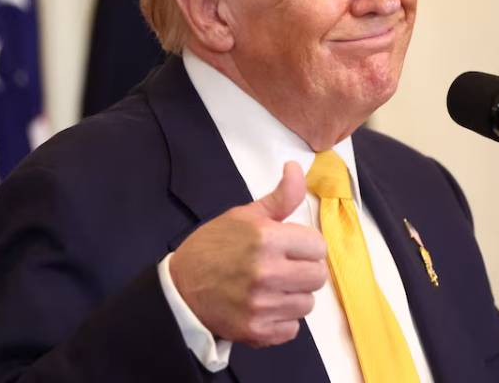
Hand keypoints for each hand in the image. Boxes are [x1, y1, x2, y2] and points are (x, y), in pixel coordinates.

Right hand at [169, 161, 328, 347]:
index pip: (318, 246)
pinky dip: (282, 320)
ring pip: (307, 304)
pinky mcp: (256, 330)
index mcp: (266, 238)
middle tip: (285, 267)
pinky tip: (266, 306)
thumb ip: (280, 197)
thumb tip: (297, 167)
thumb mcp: (244, 215)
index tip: (292, 247)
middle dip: (305, 270)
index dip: (306, 245)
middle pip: (318, 277)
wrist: (179, 287)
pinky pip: (292, 328)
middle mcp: (267, 272)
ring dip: (294, 296)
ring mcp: (262, 304)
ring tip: (274, 287)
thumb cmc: (214, 246)